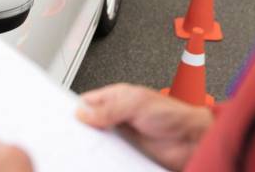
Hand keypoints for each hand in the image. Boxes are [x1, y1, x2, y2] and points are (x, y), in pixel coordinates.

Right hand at [77, 83, 212, 170]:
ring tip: (81, 148)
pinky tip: (98, 158)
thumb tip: (84, 112)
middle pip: (89, 122)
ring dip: (92, 144)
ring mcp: (121, 135)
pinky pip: (108, 155)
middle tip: (69, 135)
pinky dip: (102, 157)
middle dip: (80, 128)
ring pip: (97, 140)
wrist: (191, 140)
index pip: (88, 101)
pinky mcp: (126, 153)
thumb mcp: (136, 104)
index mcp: (116, 97)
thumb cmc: (172, 114)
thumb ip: (108, 109)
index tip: (63, 115)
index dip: (75, 107)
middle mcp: (117, 115)